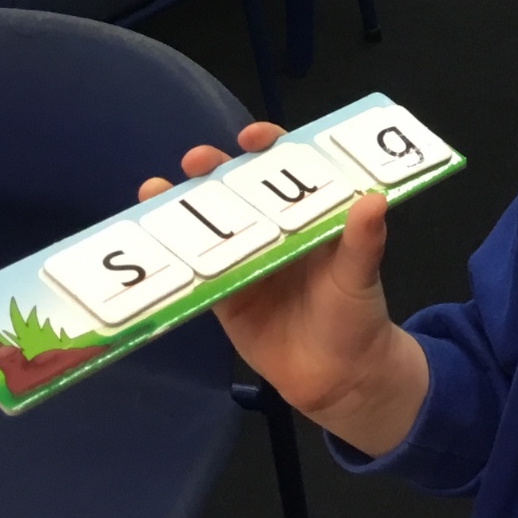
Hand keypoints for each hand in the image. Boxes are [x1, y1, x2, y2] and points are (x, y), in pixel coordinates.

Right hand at [139, 122, 427, 451]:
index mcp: (310, 215)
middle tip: (196, 161)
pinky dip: (167, 256)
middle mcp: (274, 230)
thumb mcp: (361, 277)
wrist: (339, 379)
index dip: (270, 146)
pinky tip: (143, 239)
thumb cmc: (357, 316)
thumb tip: (375, 201)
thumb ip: (364, 243)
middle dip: (214, 168)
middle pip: (238, 188)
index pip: (288, 167)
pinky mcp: (223, 295)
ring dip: (181, 203)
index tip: (253, 138)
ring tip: (154, 188)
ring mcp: (245, 261)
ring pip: (209, 223)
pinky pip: (192, 270)